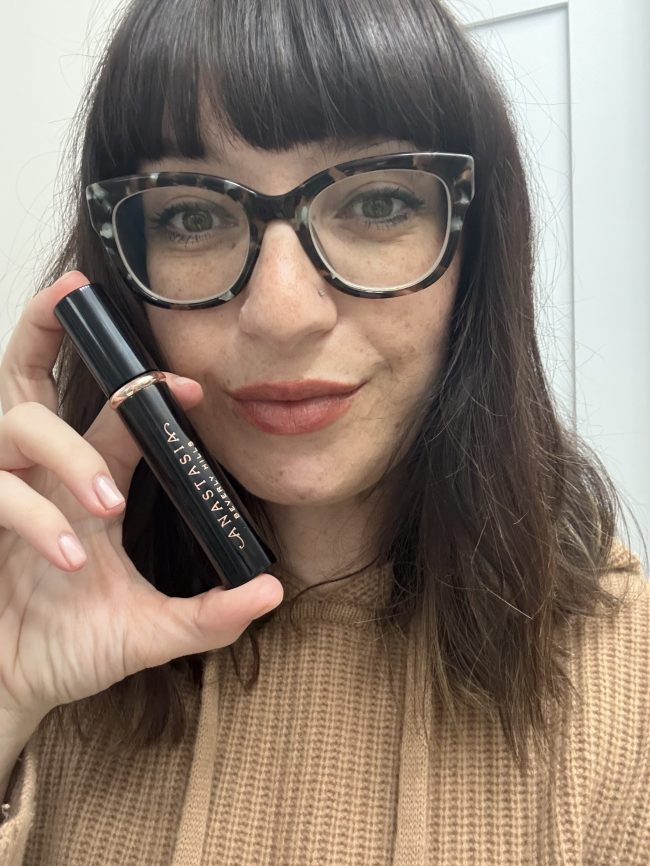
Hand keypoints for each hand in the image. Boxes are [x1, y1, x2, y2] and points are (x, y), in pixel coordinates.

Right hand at [0, 271, 282, 727]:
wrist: (11, 689)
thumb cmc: (66, 648)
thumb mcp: (148, 632)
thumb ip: (208, 615)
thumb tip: (273, 590)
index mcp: (83, 482)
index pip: (108, 408)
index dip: (143, 384)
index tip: (191, 387)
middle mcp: (37, 472)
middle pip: (25, 372)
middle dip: (43, 324)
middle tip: (71, 293)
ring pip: (18, 422)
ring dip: (69, 453)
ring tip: (108, 506)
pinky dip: (37, 518)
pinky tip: (73, 558)